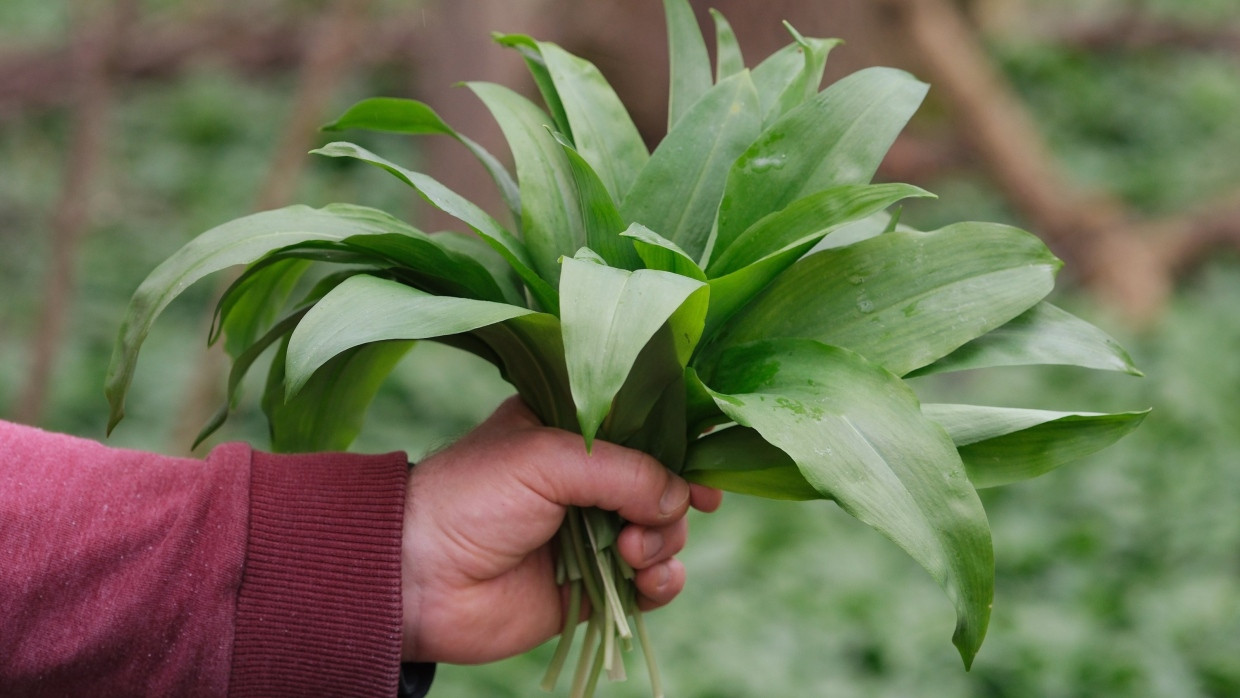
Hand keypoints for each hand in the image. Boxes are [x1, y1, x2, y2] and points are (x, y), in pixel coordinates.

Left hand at [400, 397, 721, 663]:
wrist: (418, 579)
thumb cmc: (472, 498)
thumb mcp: (548, 459)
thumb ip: (622, 471)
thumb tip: (682, 496)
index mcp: (573, 430)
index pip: (645, 430)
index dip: (681, 450)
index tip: (707, 475)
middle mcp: (587, 479)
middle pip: (664, 485)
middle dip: (669, 505)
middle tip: (643, 523)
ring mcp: (592, 533)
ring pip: (664, 533)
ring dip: (663, 544)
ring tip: (628, 555)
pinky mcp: (594, 587)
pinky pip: (652, 584)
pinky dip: (662, 583)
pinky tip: (649, 582)